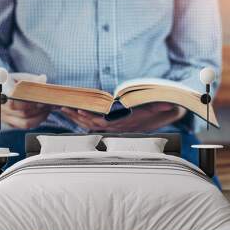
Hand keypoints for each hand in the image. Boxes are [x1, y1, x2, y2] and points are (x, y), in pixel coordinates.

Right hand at [0, 68, 50, 128]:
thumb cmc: (12, 81)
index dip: (29, 101)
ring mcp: (4, 118)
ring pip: (25, 123)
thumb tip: (44, 79)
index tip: (42, 97)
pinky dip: (36, 121)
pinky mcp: (9, 123)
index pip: (14, 101)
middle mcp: (1, 108)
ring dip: (40, 117)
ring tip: (48, 109)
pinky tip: (44, 114)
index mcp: (1, 94)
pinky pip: (25, 126)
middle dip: (39, 109)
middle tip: (50, 103)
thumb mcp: (21, 76)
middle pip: (23, 113)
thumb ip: (32, 79)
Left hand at [61, 103, 186, 131]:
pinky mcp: (105, 123)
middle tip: (63, 107)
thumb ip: (160, 106)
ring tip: (61, 108)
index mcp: (120, 122)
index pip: (103, 121)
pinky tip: (68, 112)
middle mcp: (112, 125)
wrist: (152, 119)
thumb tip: (167, 104)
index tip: (79, 109)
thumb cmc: (150, 112)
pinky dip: (78, 117)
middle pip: (89, 122)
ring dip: (73, 117)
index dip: (90, 116)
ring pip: (87, 123)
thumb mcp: (156, 108)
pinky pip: (88, 122)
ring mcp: (107, 125)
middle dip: (75, 115)